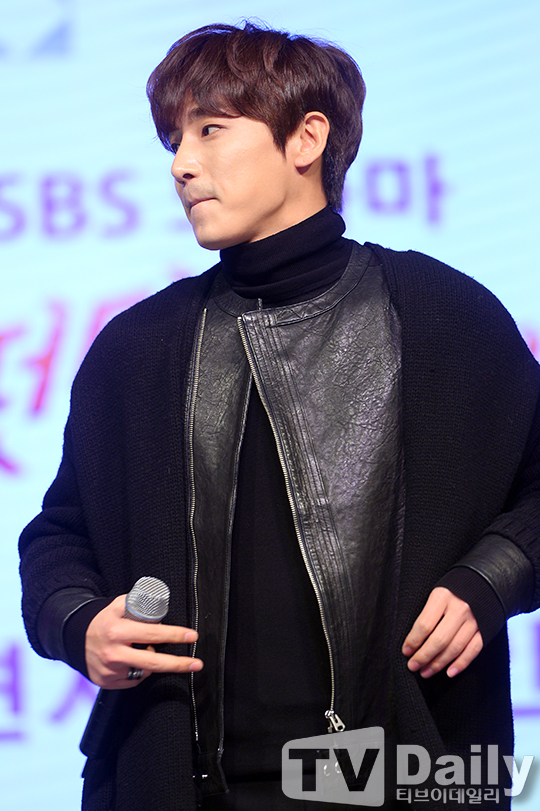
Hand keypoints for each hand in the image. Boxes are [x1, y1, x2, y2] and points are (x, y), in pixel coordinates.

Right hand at [85, 595, 202, 687]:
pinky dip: (138, 670)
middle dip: (179, 664)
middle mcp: (114, 652)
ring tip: (141, 650)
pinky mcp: (108, 682)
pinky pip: (133, 679)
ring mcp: (111, 670)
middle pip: (154, 662)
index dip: (175, 635)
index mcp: (118, 630)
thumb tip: (159, 601)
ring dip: (151, 661)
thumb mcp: (116, 606)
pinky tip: (131, 660)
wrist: (74, 639)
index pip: (153, 634)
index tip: (192, 636)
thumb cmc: (101, 621)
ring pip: (144, 671)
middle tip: (197, 663)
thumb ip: (136, 604)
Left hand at [402, 587, 482, 678]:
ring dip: (439, 664)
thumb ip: (427, 613)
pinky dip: (461, 663)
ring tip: (426, 672)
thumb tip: (413, 641)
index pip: (424, 624)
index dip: (413, 641)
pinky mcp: (485, 629)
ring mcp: (474, 620)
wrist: (484, 581)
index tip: (406, 651)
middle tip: (413, 666)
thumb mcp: (437, 593)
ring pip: (454, 648)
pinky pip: (473, 650)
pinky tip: (449, 672)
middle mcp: (459, 609)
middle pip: (439, 640)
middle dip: (424, 656)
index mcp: (442, 597)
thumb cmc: (453, 589)